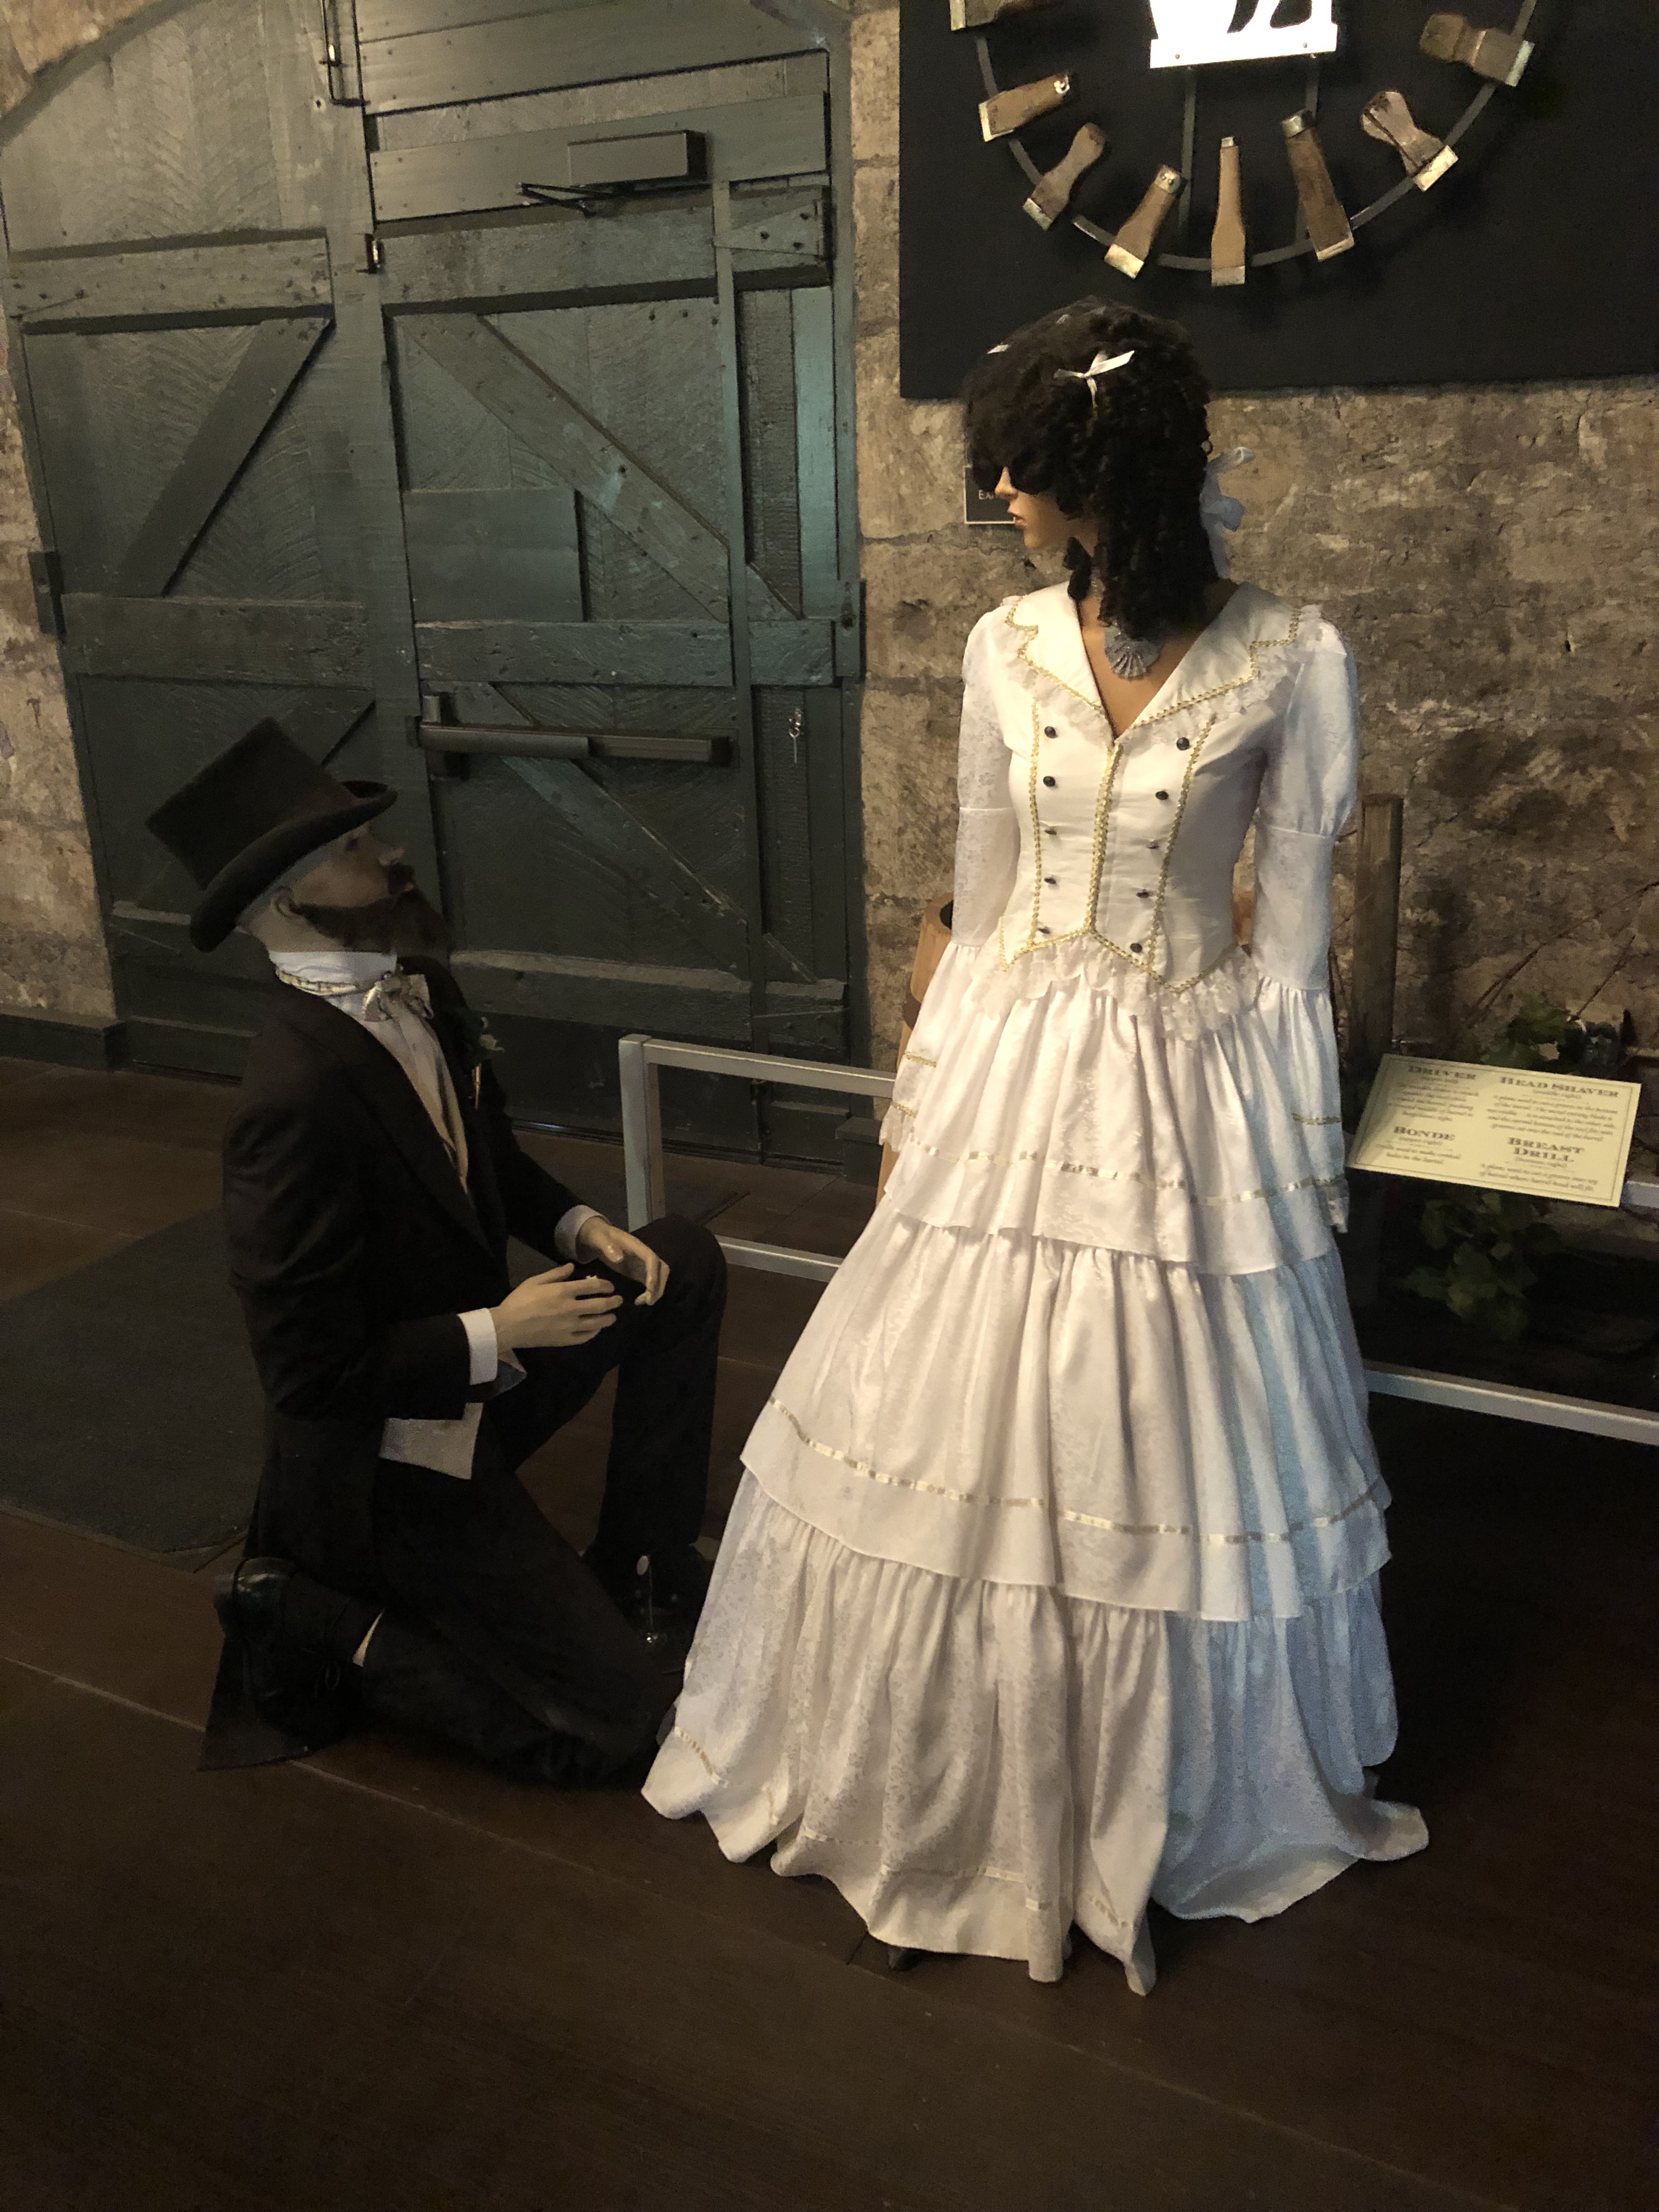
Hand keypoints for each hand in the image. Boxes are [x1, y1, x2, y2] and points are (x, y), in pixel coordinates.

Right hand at [489, 1264, 622, 1350]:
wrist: (508, 1326)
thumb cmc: (519, 1300)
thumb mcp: (535, 1280)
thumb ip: (556, 1273)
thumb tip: (572, 1267)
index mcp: (563, 1291)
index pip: (593, 1286)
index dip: (606, 1285)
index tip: (610, 1286)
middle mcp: (571, 1308)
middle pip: (600, 1305)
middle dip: (613, 1302)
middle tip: (619, 1300)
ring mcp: (569, 1326)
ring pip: (596, 1323)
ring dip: (608, 1318)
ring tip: (613, 1316)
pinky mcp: (565, 1340)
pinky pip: (585, 1337)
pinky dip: (594, 1332)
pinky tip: (597, 1329)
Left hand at [575, 1217, 670, 1304]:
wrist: (597, 1237)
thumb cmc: (598, 1236)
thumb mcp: (599, 1239)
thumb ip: (608, 1247)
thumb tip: (620, 1258)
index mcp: (636, 1246)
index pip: (651, 1259)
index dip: (653, 1273)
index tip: (649, 1288)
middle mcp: (643, 1255)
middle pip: (661, 1269)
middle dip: (659, 1285)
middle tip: (649, 1300)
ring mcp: (642, 1264)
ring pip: (659, 1277)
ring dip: (656, 1291)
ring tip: (643, 1302)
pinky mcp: (638, 1271)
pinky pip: (650, 1282)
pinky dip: (649, 1292)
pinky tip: (639, 1301)